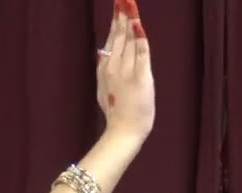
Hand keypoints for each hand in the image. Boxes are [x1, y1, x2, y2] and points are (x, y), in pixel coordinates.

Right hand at [97, 0, 154, 142]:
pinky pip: (141, 54)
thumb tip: (100, 52)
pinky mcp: (139, 78)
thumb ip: (103, 69)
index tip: (118, 6)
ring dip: (130, 20)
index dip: (116, 21)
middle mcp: (114, 66)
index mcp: (106, 67)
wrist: (124, 131)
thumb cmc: (117, 113)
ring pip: (128, 40)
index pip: (112, 38)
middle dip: (121, 14)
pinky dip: (139, 39)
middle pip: (119, 34)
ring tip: (129, 3)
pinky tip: (138, 25)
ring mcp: (126, 71)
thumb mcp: (104, 89)